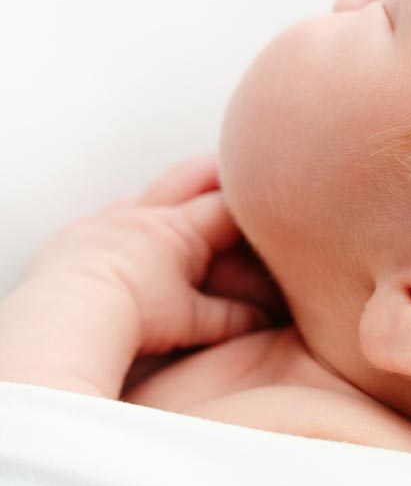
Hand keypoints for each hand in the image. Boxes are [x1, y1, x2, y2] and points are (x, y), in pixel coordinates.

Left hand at [0, 155, 275, 397]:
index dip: (250, 199)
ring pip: (148, 193)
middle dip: (215, 169)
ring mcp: (110, 220)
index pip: (225, 205)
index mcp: (178, 231)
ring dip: (170, 194)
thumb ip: (232, 318)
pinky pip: (110, 216)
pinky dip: (129, 217)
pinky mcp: (79, 234)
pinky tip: (132, 227)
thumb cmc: (133, 316)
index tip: (269, 194)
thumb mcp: (192, 321)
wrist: (66, 317)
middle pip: (188, 178)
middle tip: (237, 163)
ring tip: (186, 195)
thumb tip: (265, 322)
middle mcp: (144, 215)